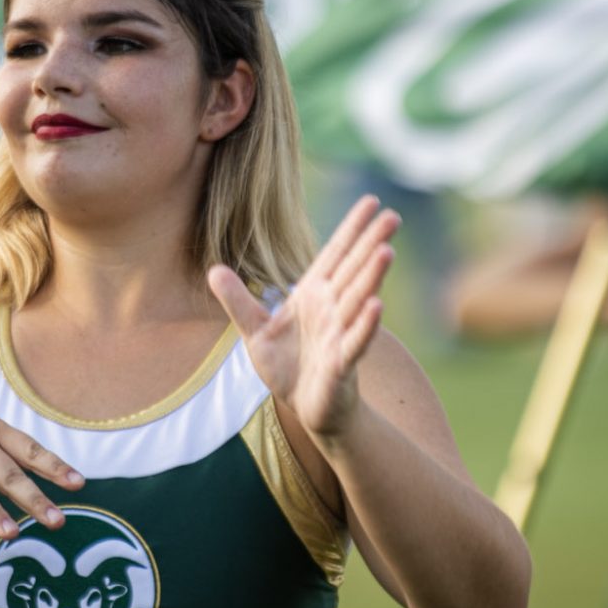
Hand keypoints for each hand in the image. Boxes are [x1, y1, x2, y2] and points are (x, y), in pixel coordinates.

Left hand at [207, 195, 397, 440]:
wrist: (306, 407)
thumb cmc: (288, 367)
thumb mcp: (254, 332)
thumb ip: (237, 301)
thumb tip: (213, 270)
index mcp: (313, 295)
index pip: (336, 255)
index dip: (352, 229)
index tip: (372, 200)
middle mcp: (332, 309)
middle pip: (353, 270)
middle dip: (372, 243)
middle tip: (393, 215)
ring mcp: (339, 334)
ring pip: (357, 300)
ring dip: (372, 277)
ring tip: (387, 251)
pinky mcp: (341, 364)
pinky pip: (354, 341)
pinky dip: (365, 324)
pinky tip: (377, 305)